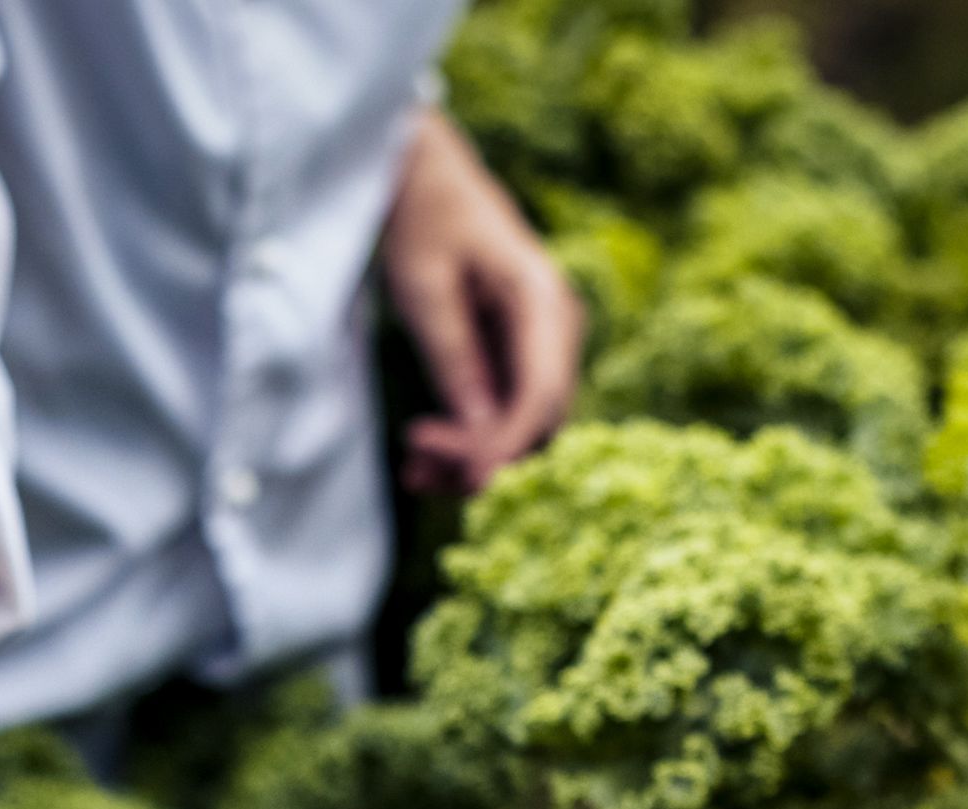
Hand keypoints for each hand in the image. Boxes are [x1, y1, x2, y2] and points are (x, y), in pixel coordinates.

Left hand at [381, 109, 582, 494]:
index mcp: (542, 299)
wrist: (426, 177)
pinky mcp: (515, 356)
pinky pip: (503, 412)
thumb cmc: (423, 218)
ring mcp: (540, 344)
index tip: (456, 473)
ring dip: (472, 458)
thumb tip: (478, 434)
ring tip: (412, 473)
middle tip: (414, 466)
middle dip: (483, 457)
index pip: (542, 394)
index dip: (503, 446)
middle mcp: (555, 326)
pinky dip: (468, 440)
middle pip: (539, 421)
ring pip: (523, 426)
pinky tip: (422, 457)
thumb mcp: (424, 288)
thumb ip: (452, 357)